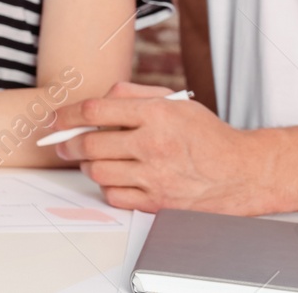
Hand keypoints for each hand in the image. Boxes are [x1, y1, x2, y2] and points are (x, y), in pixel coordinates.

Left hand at [52, 81, 273, 213]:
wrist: (243, 172)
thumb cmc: (207, 135)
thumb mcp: (174, 102)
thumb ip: (133, 94)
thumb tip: (97, 98)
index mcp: (156, 114)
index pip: (95, 111)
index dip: (66, 114)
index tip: (54, 120)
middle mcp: (153, 145)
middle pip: (90, 144)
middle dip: (68, 143)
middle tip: (63, 143)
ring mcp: (155, 176)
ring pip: (98, 172)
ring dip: (87, 166)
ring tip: (92, 160)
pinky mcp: (158, 202)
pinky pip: (114, 196)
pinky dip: (107, 187)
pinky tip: (114, 178)